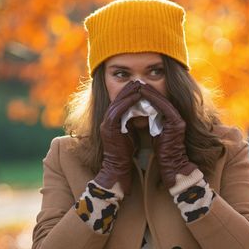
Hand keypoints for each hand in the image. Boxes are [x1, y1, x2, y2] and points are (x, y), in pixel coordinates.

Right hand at [94, 80, 141, 194]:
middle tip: (138, 80)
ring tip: (139, 84)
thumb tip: (141, 113)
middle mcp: (106, 120)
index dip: (128, 93)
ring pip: (117, 102)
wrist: (118, 168)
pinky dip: (128, 102)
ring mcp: (106, 123)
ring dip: (128, 92)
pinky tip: (137, 96)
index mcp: (111, 121)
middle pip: (116, 99)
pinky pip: (118, 110)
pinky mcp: (109, 128)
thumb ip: (131, 122)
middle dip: (128, 89)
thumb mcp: (130, 133)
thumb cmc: (126, 153)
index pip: (119, 102)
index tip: (139, 85)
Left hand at [139, 84, 196, 190]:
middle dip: (148, 90)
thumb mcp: (156, 134)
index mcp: (172, 120)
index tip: (137, 88)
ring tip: (138, 84)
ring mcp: (178, 119)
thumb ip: (153, 123)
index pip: (159, 103)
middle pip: (161, 99)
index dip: (149, 95)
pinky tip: (142, 93)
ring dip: (150, 92)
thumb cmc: (162, 152)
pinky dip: (152, 98)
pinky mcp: (176, 122)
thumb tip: (140, 114)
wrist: (172, 165)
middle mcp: (176, 117)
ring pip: (162, 100)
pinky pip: (163, 106)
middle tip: (137, 82)